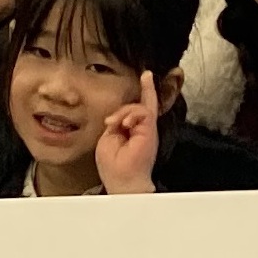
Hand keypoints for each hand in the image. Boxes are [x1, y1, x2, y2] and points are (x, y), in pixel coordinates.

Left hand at [96, 79, 160, 195]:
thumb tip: (118, 116)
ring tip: (113, 123)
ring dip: (124, 112)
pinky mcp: (150, 131)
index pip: (139, 110)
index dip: (144, 93)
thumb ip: (115, 124)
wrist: (123, 182)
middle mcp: (143, 130)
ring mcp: (148, 130)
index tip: (147, 77)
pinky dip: (130, 114)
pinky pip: (143, 111)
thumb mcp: (108, 139)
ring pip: (140, 107)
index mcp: (133, 132)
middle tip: (147, 75)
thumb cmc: (113, 166)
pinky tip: (123, 124)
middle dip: (146, 90)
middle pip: (143, 105)